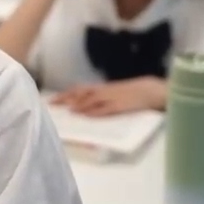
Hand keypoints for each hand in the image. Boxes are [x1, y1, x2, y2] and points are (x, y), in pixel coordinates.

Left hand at [51, 77, 166, 116]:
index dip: (66, 94)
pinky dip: (94, 111)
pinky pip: (105, 108)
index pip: (80, 90)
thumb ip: (100, 98)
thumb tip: (83, 107)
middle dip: (66, 99)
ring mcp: (112, 98)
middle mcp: (104, 91)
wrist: (151, 90)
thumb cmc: (132, 93)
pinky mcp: (120, 106)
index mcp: (102, 88)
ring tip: (67, 110)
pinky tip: (85, 115)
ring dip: (78, 105)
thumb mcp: (114, 93)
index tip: (52, 99)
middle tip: (52, 105)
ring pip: (91, 100)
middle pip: (81, 93)